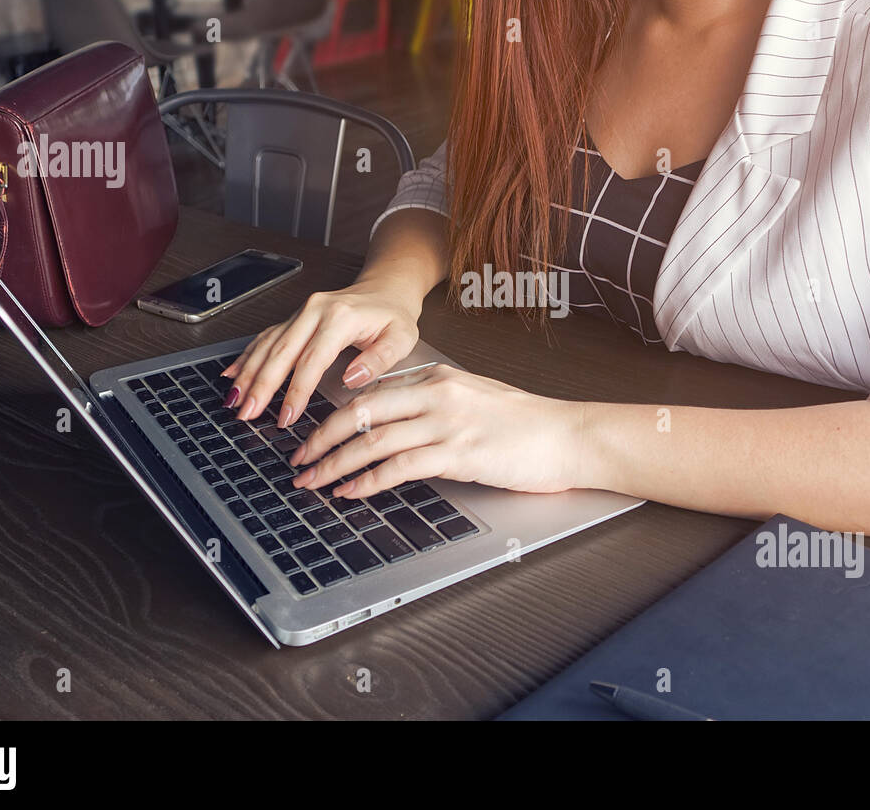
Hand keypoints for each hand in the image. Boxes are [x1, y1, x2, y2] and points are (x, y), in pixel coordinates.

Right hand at [221, 278, 421, 424]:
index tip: (286, 417)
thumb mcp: (402, 338)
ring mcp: (301, 313)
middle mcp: (314, 311)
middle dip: (260, 386)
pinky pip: (266, 337)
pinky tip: (232, 374)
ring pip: (267, 345)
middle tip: (246, 413)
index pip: (311, 361)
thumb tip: (353, 378)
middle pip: (280, 353)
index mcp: (339, 318)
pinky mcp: (294, 318)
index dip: (296, 391)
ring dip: (247, 373)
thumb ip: (380, 359)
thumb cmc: (394, 315)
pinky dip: (247, 357)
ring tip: (233, 400)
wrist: (387, 287)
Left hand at [288, 364, 585, 497]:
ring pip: (372, 440)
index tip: (314, 435)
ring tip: (312, 481)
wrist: (572, 436)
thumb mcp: (475, 400)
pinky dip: (367, 481)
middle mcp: (437, 393)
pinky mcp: (459, 453)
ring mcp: (447, 422)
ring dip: (334, 463)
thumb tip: (396, 428)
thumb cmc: (529, 425)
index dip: (335, 416)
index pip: (371, 393)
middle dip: (321, 438)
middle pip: (360, 411)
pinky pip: (398, 466)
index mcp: (438, 376)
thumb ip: (435, 406)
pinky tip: (350, 492)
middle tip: (297, 459)